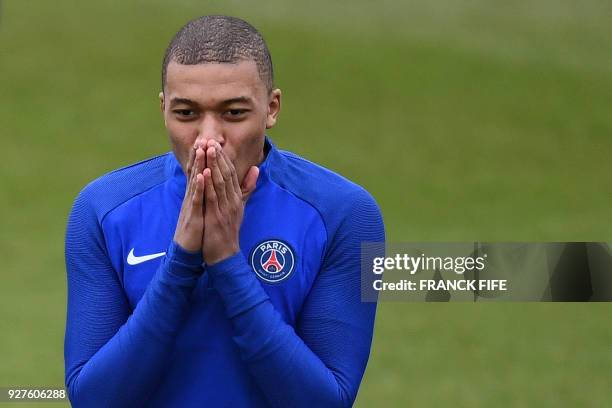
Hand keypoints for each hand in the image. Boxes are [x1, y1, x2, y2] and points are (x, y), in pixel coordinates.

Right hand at [173, 144, 205, 252]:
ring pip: (194, 182)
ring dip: (198, 166)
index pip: (201, 172)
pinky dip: (198, 187)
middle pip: (196, 172)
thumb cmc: (198, 228)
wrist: (188, 249)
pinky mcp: (192, 215)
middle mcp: (192, 196)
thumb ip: (210, 195)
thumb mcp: (205, 209)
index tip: (209, 141)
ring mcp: (191, 204)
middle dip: (199, 156)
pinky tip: (201, 177)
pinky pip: (195, 199)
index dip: (204, 158)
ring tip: (201, 150)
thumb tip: (212, 184)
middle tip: (203, 137)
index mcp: (197, 194)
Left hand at [202, 140, 258, 263]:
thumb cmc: (229, 231)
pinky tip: (203, 172)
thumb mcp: (240, 207)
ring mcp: (225, 208)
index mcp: (237, 198)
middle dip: (218, 156)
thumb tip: (256, 168)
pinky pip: (212, 198)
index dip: (224, 157)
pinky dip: (207, 184)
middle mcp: (233, 201)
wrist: (225, 255)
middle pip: (226, 174)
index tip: (217, 143)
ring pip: (219, 182)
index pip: (232, 173)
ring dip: (213, 165)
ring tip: (208, 149)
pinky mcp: (216, 217)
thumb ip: (246, 188)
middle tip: (212, 140)